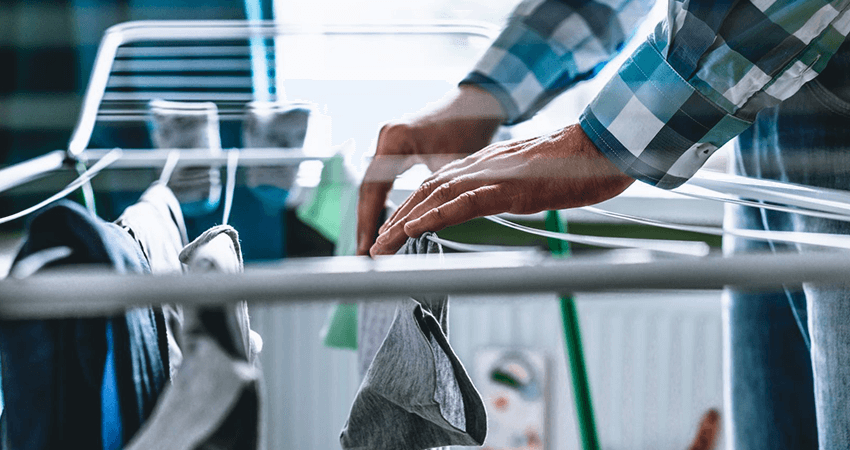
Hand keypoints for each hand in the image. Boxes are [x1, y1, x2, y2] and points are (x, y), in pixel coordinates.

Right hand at [356, 86, 504, 254]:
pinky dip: (383, 203)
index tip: (370, 247)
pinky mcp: (396, 146)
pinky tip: (386, 223)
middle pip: (368, 189)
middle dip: (368, 224)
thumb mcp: (453, 164)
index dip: (370, 221)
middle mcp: (386, 139)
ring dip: (373, 216)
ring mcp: (388, 142)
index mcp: (395, 140)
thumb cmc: (470, 126)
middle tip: (366, 254)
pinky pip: (383, 180)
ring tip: (372, 246)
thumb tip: (425, 225)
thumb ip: (437, 192)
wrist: (477, 102)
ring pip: (374, 186)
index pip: (374, 189)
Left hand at [370, 124, 634, 255]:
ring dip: (405, 222)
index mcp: (487, 166)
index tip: (392, 231)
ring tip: (383, 245)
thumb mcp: (533, 179)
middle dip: (397, 219)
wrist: (604, 144)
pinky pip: (466, 202)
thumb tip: (503, 200)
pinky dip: (436, 216)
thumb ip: (510, 189)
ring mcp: (494, 176)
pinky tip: (415, 229)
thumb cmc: (577, 164)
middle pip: (427, 192)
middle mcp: (482, 167)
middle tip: (375, 246)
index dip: (411, 209)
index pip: (437, 186)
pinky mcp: (510, 187)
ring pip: (437, 197)